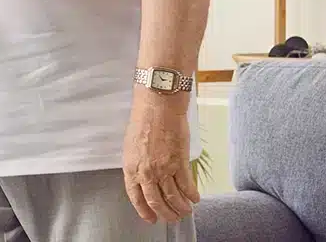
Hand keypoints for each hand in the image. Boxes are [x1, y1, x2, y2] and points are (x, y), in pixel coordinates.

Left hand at [123, 106, 198, 223]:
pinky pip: (186, 185)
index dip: (144, 210)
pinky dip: (191, 194)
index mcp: (131, 168)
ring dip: (181, 207)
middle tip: (173, 218)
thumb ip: (136, 164)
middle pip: (156, 201)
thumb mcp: (131, 146)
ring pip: (173, 197)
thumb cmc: (143, 120)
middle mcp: (146, 172)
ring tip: (186, 211)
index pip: (136, 197)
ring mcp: (163, 169)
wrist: (158, 106)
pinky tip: (195, 198)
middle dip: (166, 213)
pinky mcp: (179, 163)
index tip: (151, 218)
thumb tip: (142, 177)